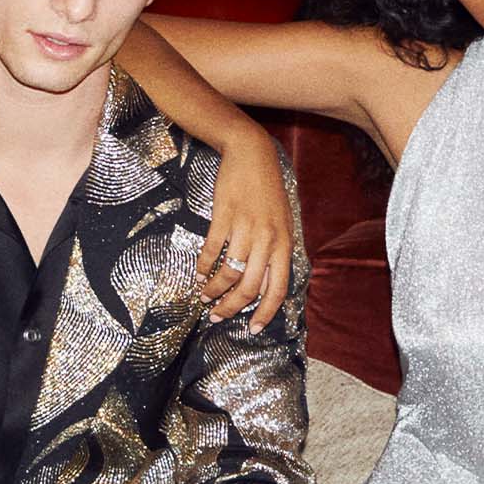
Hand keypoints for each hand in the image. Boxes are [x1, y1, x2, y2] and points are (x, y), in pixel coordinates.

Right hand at [197, 122, 293, 330]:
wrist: (252, 154)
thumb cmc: (268, 192)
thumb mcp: (282, 224)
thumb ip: (275, 254)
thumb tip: (265, 287)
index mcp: (284, 244)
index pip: (278, 289)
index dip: (266, 312)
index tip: (253, 329)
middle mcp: (267, 239)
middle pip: (250, 287)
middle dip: (232, 308)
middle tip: (217, 316)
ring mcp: (245, 228)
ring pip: (229, 273)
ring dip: (214, 290)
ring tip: (205, 297)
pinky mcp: (224, 216)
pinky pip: (212, 250)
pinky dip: (204, 267)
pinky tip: (199, 275)